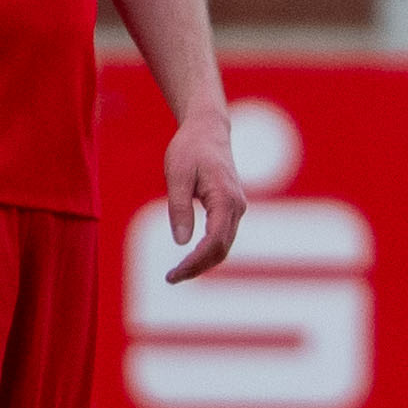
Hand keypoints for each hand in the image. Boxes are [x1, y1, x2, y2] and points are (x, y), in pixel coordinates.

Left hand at [161, 111, 247, 283]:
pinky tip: (190, 258)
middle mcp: (237, 206)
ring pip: (224, 246)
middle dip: (197, 267)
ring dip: (203, 263)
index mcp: (225, 198)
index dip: (194, 262)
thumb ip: (178, 208)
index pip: (214, 242)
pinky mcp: (231, 208)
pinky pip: (223, 237)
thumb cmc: (190, 148)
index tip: (173, 274)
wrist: (207, 129)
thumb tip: (181, 242)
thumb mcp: (177, 175)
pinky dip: (207, 252)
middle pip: (221, 249)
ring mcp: (237, 208)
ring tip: (177, 273)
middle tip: (171, 278)